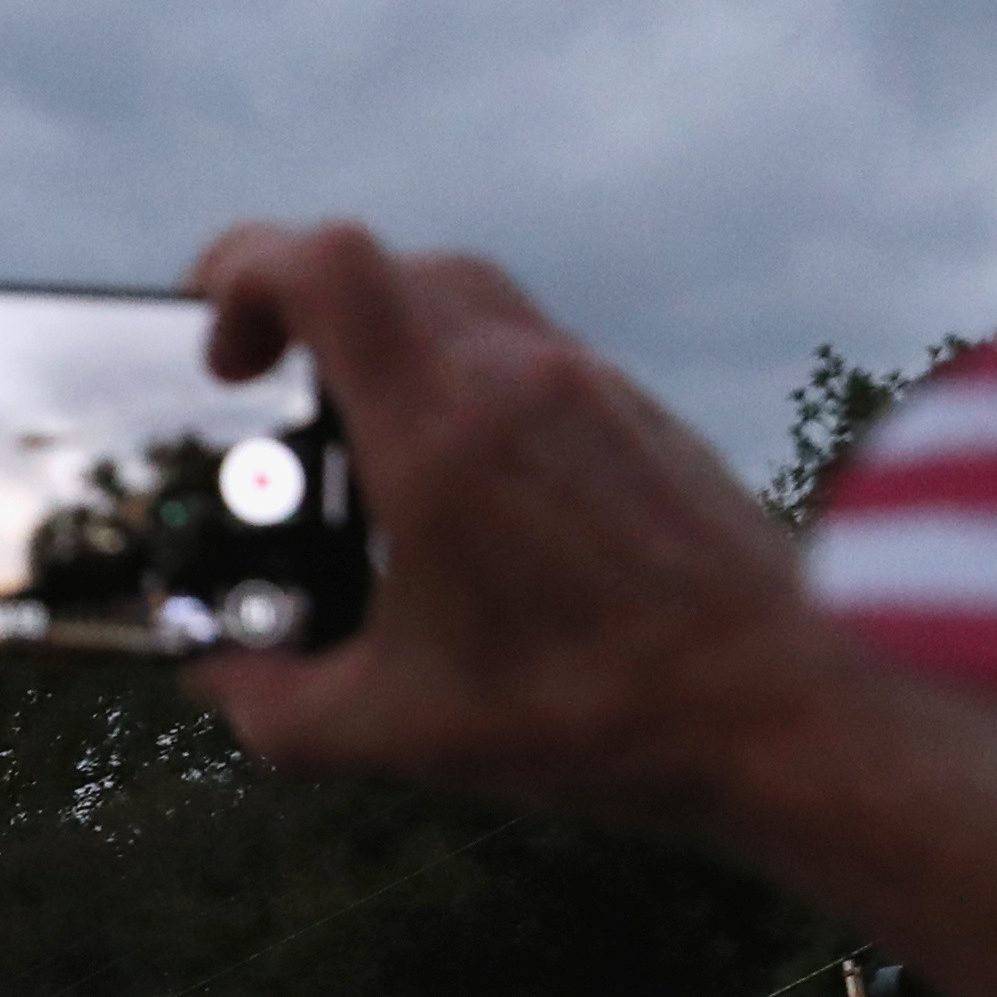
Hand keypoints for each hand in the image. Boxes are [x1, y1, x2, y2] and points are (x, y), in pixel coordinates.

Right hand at [187, 222, 996, 996]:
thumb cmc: (595, 716)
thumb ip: (273, 705)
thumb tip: (214, 681)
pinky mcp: (637, 415)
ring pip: (460, 295)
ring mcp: (587, 387)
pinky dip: (461, 377)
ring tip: (355, 432)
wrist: (782, 710)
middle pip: (383, 265)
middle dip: (297, 308)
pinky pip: (524, 349)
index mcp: (442, 432)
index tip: (218, 345)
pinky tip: (455, 480)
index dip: (243, 270)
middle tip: (265, 386)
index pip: (328, 265)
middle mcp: (517, 379)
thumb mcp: (394, 732)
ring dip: (384, 333)